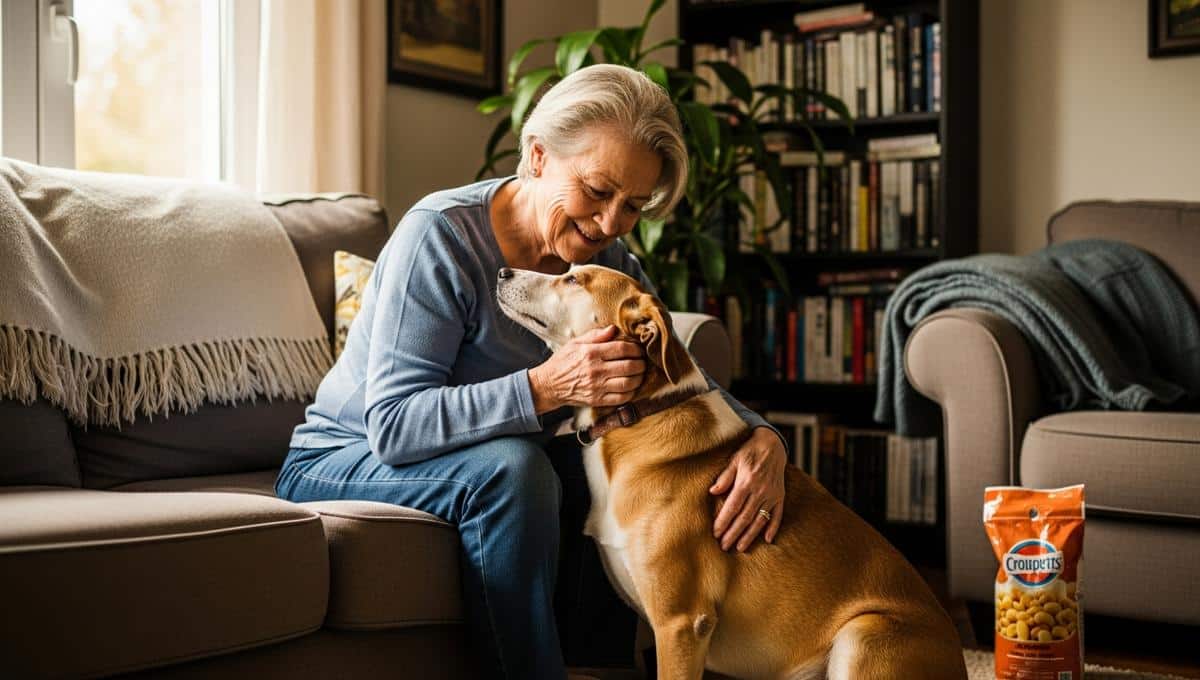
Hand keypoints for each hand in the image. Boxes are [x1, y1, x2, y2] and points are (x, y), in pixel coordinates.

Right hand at [528, 325, 645, 413]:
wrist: (549, 384)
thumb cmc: (563, 361)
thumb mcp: (575, 343)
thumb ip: (596, 336)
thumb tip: (614, 329)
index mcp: (591, 353)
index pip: (622, 349)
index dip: (635, 349)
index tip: (639, 350)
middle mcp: (595, 370)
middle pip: (629, 366)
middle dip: (641, 364)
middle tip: (642, 362)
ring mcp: (596, 387)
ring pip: (628, 383)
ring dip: (639, 378)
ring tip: (639, 374)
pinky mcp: (597, 400)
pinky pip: (621, 398)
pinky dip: (631, 393)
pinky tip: (631, 387)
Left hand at [709, 426, 786, 551]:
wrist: (773, 445)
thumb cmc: (749, 452)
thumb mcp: (734, 460)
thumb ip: (724, 477)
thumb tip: (712, 491)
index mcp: (746, 482)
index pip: (732, 508)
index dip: (723, 522)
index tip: (715, 534)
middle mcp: (760, 491)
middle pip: (744, 518)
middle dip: (733, 534)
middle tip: (724, 546)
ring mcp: (771, 495)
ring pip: (759, 520)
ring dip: (750, 536)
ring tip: (740, 548)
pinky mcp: (780, 496)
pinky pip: (777, 515)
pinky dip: (773, 528)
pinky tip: (768, 540)